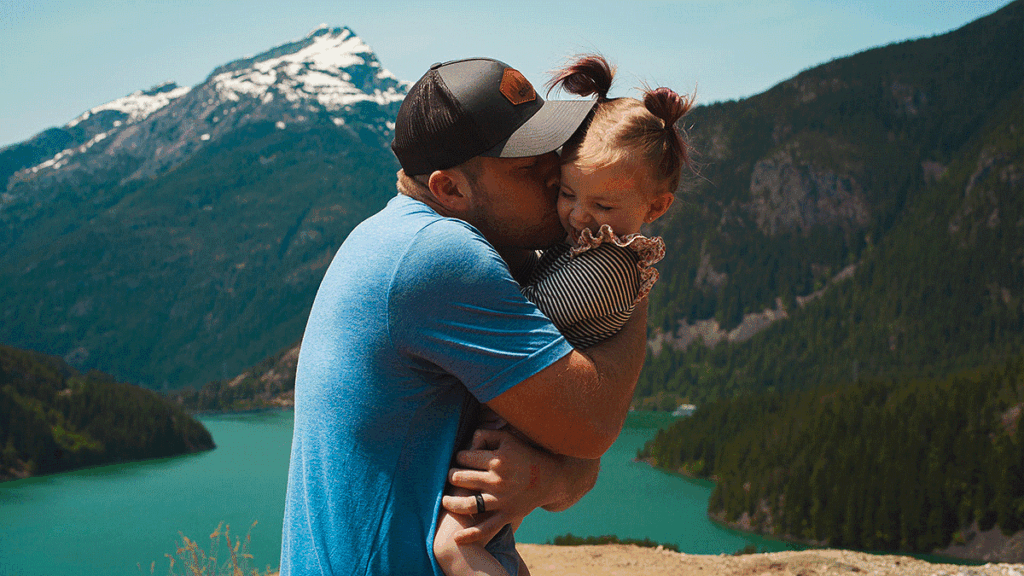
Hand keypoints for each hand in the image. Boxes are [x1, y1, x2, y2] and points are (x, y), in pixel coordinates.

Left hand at [442, 428, 600, 543]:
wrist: (551, 478)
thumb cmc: (526, 454)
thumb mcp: (508, 438)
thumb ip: (485, 435)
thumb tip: (466, 443)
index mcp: (498, 460)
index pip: (464, 457)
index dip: (459, 456)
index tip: (461, 458)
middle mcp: (498, 481)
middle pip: (461, 478)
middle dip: (452, 476)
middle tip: (451, 475)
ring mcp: (502, 500)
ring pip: (467, 504)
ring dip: (451, 502)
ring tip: (445, 499)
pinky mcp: (508, 515)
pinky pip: (486, 528)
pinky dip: (470, 535)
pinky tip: (456, 538)